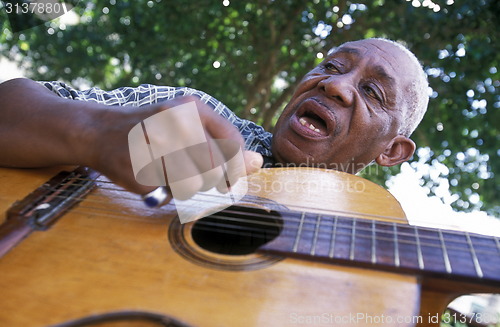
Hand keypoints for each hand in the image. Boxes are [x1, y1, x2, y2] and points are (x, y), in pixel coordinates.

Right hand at [83, 96, 262, 200]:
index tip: (227, 173)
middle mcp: (176, 123)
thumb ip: (225, 144)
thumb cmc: (153, 130)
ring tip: (171, 171)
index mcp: (192, 108)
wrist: (101, 131)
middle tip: (192, 170)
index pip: (233, 143)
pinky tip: (152, 174)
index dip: (235, 165)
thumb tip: (258, 162)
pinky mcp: (140, 170)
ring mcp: (156, 146)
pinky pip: (169, 193)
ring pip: (194, 184)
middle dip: (210, 178)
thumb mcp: (190, 126)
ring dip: (187, 186)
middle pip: (216, 168)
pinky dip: (165, 190)